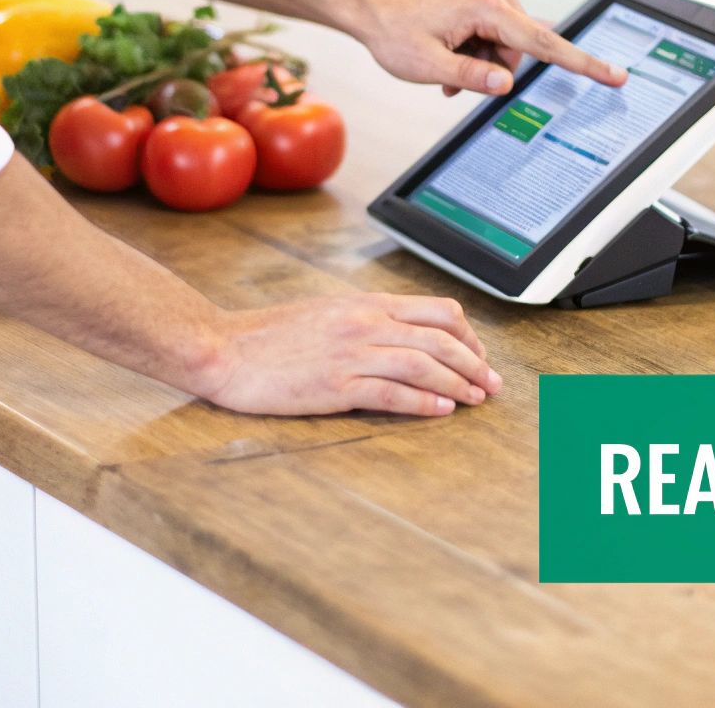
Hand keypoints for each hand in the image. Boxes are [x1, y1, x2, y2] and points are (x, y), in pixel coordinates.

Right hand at [194, 293, 502, 415]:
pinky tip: (441, 410)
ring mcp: (351, 353)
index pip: (438, 311)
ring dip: (459, 383)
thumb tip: (403, 337)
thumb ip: (365, 322)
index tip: (479, 357)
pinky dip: (424, 402)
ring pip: (425, 364)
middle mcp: (365, 323)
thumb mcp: (326, 314)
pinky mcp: (335, 385)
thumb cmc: (268, 337)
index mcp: (365, 304)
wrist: (222, 349)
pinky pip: (393, 393)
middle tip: (492, 385)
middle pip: (441, 339)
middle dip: (475, 363)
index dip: (469, 336)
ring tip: (476, 400)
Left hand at [336, 0, 627, 96]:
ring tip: (446, 63)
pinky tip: (450, 53)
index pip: (546, 44)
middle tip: (453, 78)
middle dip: (493, 70)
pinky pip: (495, 34)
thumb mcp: (429, 66)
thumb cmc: (393, 31)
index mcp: (488, 7)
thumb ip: (473, 77)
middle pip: (521, 50)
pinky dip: (476, 50)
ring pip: (507, 46)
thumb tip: (507, 85)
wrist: (369, 4)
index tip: (615, 75)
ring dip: (481, 62)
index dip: (583, 64)